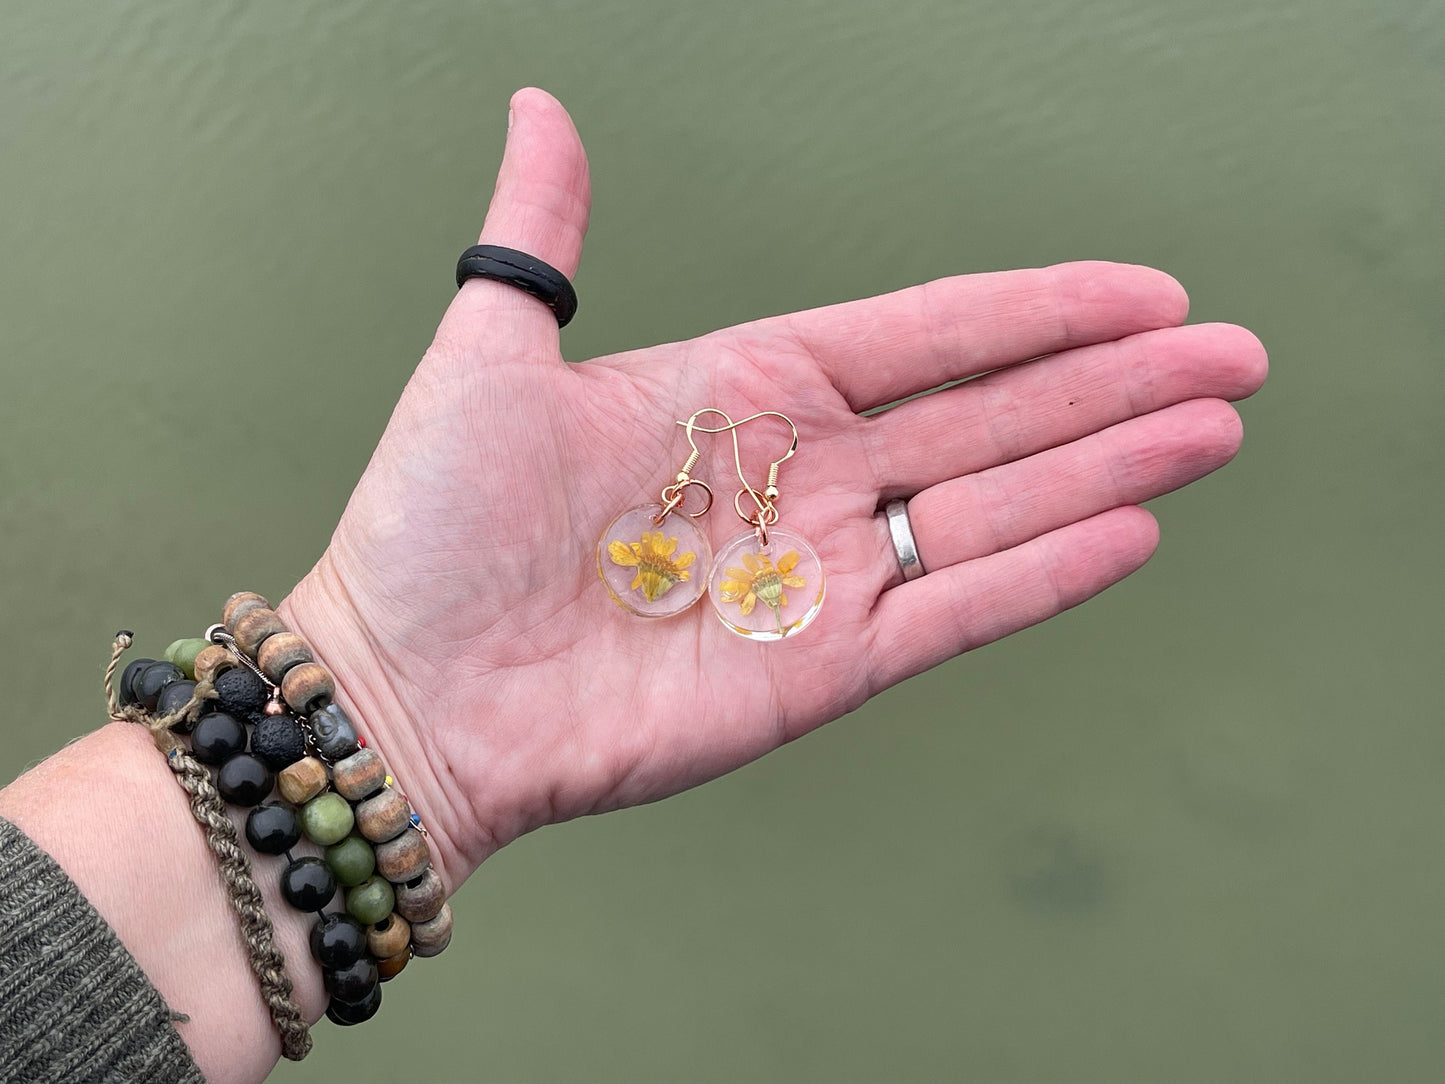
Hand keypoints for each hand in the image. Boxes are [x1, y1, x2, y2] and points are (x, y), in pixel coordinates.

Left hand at [279, 89, 1265, 890]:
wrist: (408, 694)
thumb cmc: (432, 528)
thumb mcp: (487, 353)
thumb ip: (542, 235)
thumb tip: (542, 104)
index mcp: (746, 391)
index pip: (925, 336)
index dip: (1037, 311)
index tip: (1142, 290)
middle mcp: (801, 478)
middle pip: (990, 418)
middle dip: (1114, 384)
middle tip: (1230, 353)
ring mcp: (820, 576)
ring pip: (996, 508)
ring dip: (1109, 466)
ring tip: (1212, 427)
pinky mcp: (822, 668)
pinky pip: (956, 610)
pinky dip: (1044, 573)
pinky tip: (1129, 527)